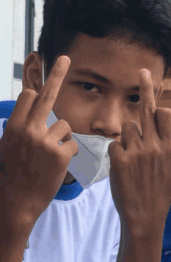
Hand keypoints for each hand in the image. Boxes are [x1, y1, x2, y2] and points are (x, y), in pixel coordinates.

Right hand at [0, 56, 77, 230]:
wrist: (16, 202)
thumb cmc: (12, 173)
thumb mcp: (7, 145)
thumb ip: (19, 125)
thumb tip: (30, 103)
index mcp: (14, 126)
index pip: (29, 96)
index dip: (37, 94)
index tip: (43, 79)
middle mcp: (28, 129)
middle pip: (46, 95)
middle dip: (56, 74)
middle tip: (65, 58)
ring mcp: (45, 141)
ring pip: (65, 126)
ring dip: (62, 138)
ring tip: (50, 155)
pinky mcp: (60, 154)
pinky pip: (72, 144)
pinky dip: (68, 153)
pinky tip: (57, 165)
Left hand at [108, 69, 170, 237]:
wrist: (143, 216)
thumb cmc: (164, 194)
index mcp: (169, 147)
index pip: (165, 114)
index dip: (160, 107)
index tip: (157, 99)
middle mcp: (153, 146)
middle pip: (147, 109)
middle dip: (146, 87)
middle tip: (143, 70)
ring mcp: (135, 152)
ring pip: (126, 127)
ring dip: (128, 136)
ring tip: (132, 154)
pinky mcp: (118, 160)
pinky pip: (114, 144)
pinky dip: (116, 151)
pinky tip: (122, 164)